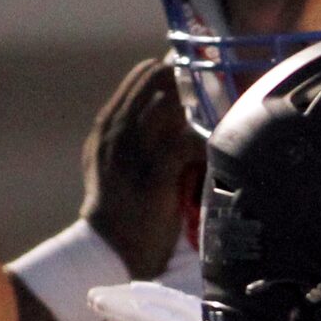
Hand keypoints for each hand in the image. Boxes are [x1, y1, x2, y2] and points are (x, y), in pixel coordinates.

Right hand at [81, 57, 206, 281]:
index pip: (145, 72)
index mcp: (107, 124)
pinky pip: (190, 142)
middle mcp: (118, 130)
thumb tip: (172, 106)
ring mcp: (135, 152)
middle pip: (162, 77)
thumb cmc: (118, 207)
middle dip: (192, 83)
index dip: (175, 69)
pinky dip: (206, 147)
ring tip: (214, 127)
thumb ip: (131, 131)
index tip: (199, 78)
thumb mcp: (110, 161)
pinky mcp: (155, 175)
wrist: (107, 250)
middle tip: (212, 99)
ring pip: (176, 102)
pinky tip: (212, 159)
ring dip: (200, 110)